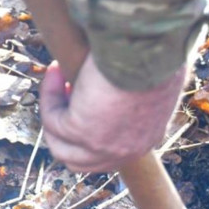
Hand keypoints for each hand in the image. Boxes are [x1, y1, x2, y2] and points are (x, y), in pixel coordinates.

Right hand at [40, 53, 185, 171]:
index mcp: (147, 138)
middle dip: (68, 129)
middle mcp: (127, 150)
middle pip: (82, 160)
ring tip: (57, 80)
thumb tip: (117, 83)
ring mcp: (103, 146)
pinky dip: (49, 95)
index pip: (112, 153)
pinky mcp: (82, 131)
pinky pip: (53, 120)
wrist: (152, 49)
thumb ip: (136, 95)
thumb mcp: (152, 84)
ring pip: (62, 148)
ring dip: (53, 115)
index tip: (85, 97)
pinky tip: (56, 69)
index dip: (91, 129)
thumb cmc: (158, 55)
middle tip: (66, 92)